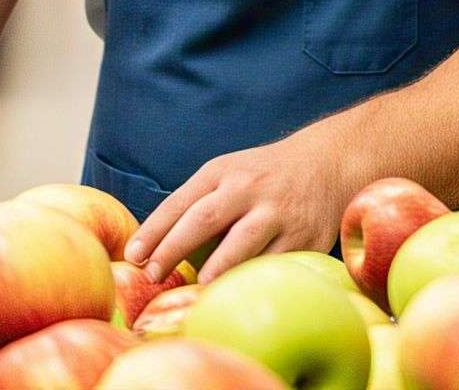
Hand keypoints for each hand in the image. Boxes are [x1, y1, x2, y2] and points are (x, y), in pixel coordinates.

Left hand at [123, 128, 355, 284]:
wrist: (326, 164)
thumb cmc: (262, 177)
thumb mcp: (229, 174)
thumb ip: (199, 204)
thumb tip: (154, 250)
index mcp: (223, 173)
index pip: (181, 202)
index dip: (154, 230)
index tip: (132, 256)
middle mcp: (248, 189)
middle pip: (205, 218)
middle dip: (174, 247)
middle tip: (152, 273)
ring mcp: (277, 213)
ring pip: (243, 241)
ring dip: (218, 266)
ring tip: (198, 285)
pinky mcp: (303, 237)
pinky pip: (276, 263)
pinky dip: (256, 280)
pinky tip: (241, 295)